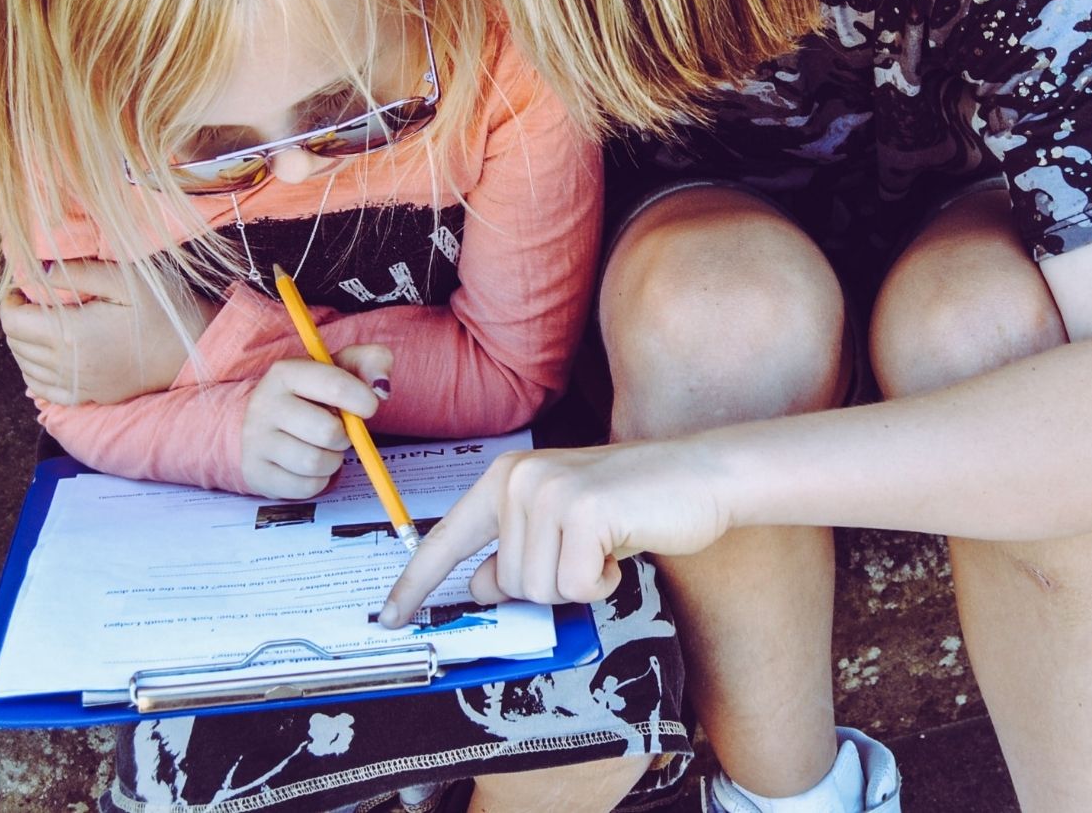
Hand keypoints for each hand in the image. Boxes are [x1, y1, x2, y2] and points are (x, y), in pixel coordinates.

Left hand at [0, 259, 219, 405]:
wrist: (196, 349)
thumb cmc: (163, 309)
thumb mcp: (125, 278)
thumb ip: (77, 271)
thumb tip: (35, 270)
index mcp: (72, 333)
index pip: (14, 321)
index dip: (11, 301)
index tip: (23, 287)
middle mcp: (69, 365)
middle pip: (16, 344)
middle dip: (17, 319)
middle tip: (33, 301)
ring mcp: (79, 386)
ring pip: (26, 368)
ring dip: (24, 345)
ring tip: (41, 324)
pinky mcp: (90, 397)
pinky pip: (43, 391)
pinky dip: (35, 373)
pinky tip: (49, 356)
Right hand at [239, 346, 390, 499]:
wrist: (270, 422)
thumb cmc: (316, 393)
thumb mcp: (344, 367)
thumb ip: (373, 362)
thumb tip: (381, 390)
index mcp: (285, 372)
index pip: (335, 385)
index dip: (364, 400)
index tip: (369, 406)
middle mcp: (264, 404)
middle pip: (328, 432)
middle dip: (345, 436)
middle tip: (340, 431)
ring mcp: (255, 441)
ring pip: (315, 463)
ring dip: (333, 460)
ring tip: (324, 448)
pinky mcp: (257, 473)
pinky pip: (305, 487)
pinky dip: (319, 480)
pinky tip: (310, 466)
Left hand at [377, 439, 732, 625]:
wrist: (701, 474)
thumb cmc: (635, 503)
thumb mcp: (563, 528)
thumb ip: (516, 552)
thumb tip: (476, 587)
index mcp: (506, 478)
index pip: (447, 539)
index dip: (416, 584)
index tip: (390, 616)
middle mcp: (518, 479)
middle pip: (506, 584)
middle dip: (552, 585)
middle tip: (588, 552)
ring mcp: (548, 492)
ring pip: (538, 590)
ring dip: (579, 583)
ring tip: (606, 545)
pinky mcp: (583, 511)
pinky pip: (577, 587)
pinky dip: (604, 582)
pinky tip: (621, 547)